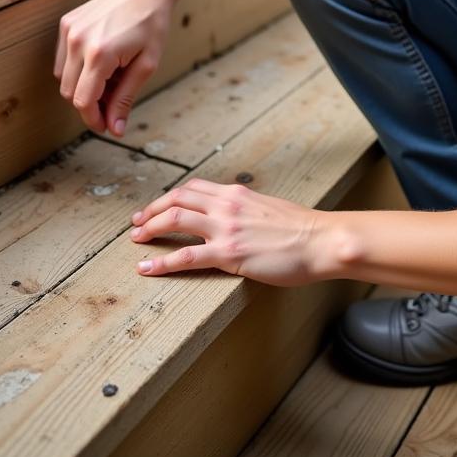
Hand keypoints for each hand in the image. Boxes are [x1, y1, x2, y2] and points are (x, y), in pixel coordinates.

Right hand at [54, 0, 177, 135]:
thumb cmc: (152, 24)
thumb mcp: (146, 65)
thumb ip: (125, 98)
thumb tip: (115, 129)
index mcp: (99, 53)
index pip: (83, 101)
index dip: (93, 119)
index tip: (106, 126)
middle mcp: (77, 41)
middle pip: (70, 93)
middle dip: (89, 105)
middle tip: (112, 105)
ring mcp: (69, 30)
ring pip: (63, 78)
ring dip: (82, 87)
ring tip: (111, 80)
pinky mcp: (66, 23)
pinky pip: (63, 59)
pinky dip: (77, 70)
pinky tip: (100, 64)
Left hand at [129, 177, 332, 285]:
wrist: (320, 240)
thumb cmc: (302, 229)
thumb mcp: (269, 207)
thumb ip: (246, 208)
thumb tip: (236, 216)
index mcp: (236, 193)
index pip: (193, 187)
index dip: (170, 197)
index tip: (157, 207)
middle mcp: (226, 205)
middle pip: (176, 199)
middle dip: (151, 210)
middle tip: (137, 223)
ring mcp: (226, 228)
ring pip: (174, 220)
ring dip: (149, 229)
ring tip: (135, 240)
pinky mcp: (229, 254)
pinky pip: (186, 256)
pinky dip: (161, 261)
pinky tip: (146, 268)